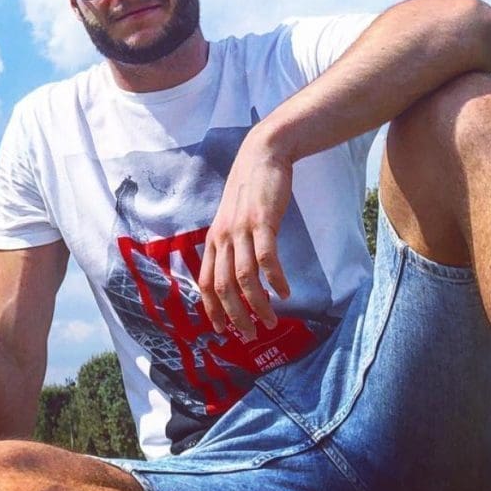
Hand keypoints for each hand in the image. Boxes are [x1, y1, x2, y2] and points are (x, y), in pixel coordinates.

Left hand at [198, 126, 290, 338]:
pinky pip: (267, 258)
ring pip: (244, 278)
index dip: (212, 309)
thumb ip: (232, 245)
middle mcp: (223, 237)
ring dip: (258, 304)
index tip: (222, 330)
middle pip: (223, 287)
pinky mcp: (262, 221)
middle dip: (236, 316)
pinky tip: (285, 292)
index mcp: (214, 240)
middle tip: (251, 335)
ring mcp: (241, 229)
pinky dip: (275, 279)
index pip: (205, 283)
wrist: (263, 155)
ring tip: (272, 320)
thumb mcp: (232, 220)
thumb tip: (237, 276)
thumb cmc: (250, 191)